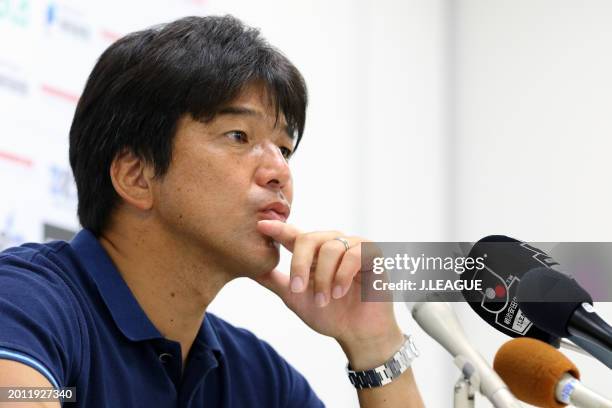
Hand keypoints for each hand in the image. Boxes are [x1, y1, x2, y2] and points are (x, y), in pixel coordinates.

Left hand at [254, 220, 403, 368]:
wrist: (358, 333)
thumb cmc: (330, 314)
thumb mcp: (296, 298)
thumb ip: (275, 282)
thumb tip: (248, 269)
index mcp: (314, 252)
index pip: (293, 235)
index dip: (277, 229)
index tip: (261, 226)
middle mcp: (332, 243)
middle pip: (309, 238)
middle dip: (300, 265)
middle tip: (297, 289)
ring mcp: (353, 246)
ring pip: (330, 248)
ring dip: (324, 278)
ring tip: (324, 299)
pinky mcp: (372, 253)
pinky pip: (353, 255)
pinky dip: (342, 276)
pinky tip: (339, 292)